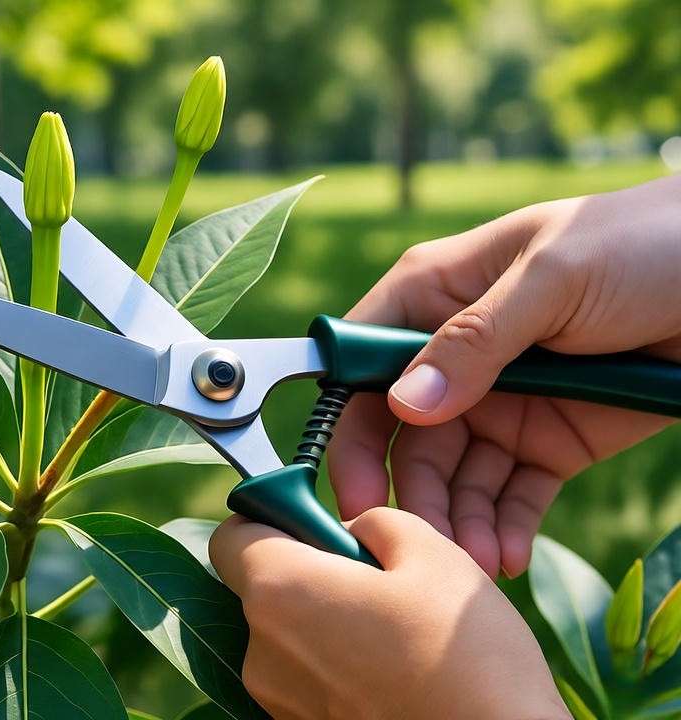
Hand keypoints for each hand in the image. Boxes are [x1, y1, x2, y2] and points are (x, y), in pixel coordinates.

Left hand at [209, 508, 569, 718]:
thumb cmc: (466, 658)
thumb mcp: (434, 555)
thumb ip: (375, 521)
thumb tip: (349, 530)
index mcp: (280, 591)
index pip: (231, 537)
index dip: (269, 519)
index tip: (315, 523)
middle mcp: (261, 651)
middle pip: (264, 588)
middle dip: (312, 573)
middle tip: (379, 581)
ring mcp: (278, 700)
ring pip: (290, 637)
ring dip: (329, 623)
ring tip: (399, 636)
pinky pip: (308, 680)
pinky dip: (340, 668)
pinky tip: (395, 674)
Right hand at [331, 174, 680, 578]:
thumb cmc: (642, 242)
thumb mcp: (554, 276)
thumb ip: (476, 339)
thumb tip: (405, 403)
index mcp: (433, 295)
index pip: (362, 365)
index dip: (349, 426)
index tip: (353, 485)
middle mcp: (454, 355)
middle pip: (405, 437)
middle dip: (411, 492)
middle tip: (421, 543)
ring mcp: (502, 402)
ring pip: (456, 475)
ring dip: (459, 521)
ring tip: (476, 563)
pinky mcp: (550, 441)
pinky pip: (512, 494)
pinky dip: (504, 528)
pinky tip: (506, 558)